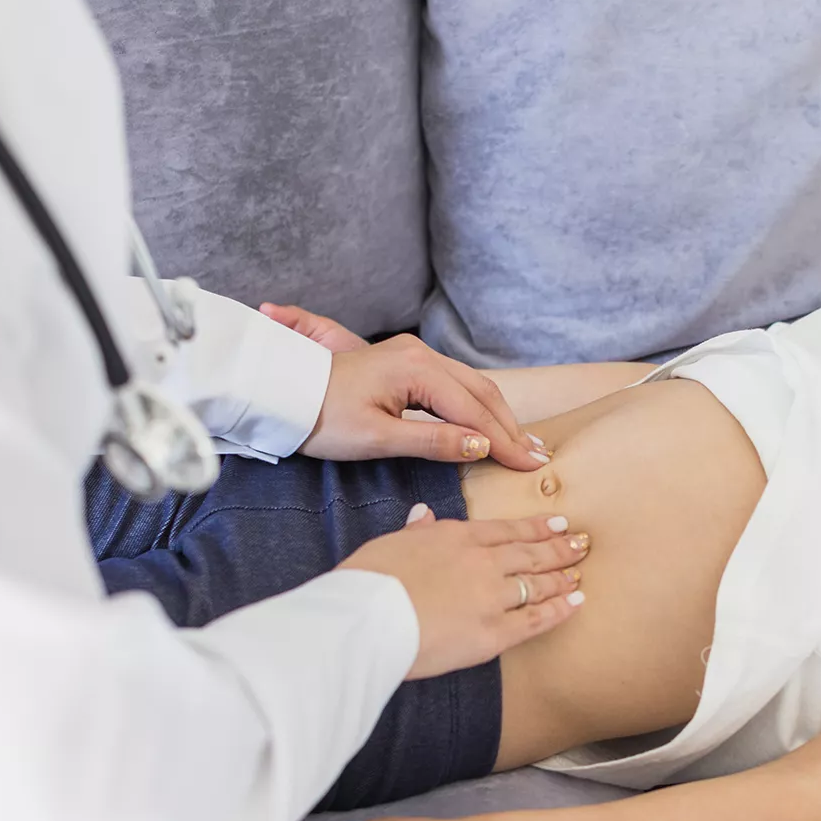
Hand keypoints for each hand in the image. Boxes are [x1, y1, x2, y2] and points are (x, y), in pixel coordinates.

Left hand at [261, 303, 547, 469]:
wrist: (283, 392)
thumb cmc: (323, 418)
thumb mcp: (378, 438)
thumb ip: (433, 442)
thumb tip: (480, 446)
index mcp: (416, 369)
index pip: (473, 411)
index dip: (504, 441)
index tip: (529, 466)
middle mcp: (420, 354)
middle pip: (481, 392)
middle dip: (510, 427)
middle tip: (537, 457)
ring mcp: (414, 355)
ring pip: (471, 385)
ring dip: (498, 415)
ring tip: (523, 443)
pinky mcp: (407, 363)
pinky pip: (455, 384)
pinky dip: (477, 406)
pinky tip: (489, 424)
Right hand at [338, 505, 589, 678]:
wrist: (367, 619)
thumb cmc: (369, 582)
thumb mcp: (391, 545)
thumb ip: (415, 532)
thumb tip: (422, 515)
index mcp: (456, 538)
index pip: (505, 530)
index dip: (535, 527)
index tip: (557, 523)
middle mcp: (481, 563)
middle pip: (529, 553)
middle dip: (558, 548)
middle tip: (582, 544)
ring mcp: (491, 597)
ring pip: (536, 583)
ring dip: (561, 577)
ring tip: (579, 572)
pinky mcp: (494, 633)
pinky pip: (535, 620)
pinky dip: (559, 610)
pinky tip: (576, 603)